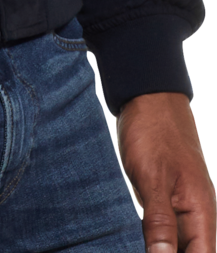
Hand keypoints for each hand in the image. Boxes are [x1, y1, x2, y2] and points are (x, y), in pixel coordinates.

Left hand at [115, 91, 215, 250]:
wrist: (149, 93)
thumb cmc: (153, 130)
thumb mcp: (152, 177)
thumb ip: (160, 222)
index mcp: (202, 211)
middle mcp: (197, 211)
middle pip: (191, 252)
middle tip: (137, 248)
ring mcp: (182, 203)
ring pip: (177, 243)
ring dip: (160, 249)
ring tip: (130, 244)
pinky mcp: (166, 195)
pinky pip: (164, 227)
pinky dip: (153, 238)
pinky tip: (134, 240)